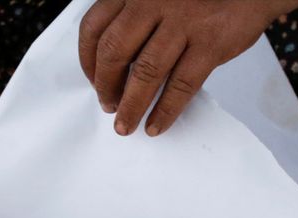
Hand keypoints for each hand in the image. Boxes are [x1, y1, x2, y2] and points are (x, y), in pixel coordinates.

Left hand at [79, 0, 297, 135]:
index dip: (88, 62)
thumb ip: (136, 20)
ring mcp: (182, 21)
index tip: (93, 82)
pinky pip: (181, 85)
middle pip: (114, 52)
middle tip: (108, 106)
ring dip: (131, 106)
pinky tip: (157, 125)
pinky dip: (165, 111)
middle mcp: (153, 1)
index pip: (94, 28)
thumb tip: (113, 68)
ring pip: (145, 72)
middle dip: (106, 86)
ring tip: (125, 125)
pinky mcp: (210, 42)